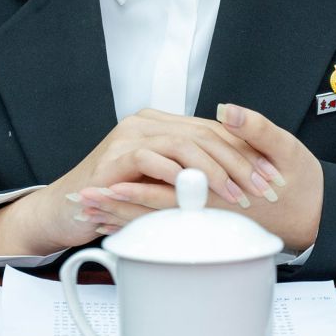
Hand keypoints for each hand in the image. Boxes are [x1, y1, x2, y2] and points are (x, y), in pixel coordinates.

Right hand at [0, 108, 286, 256]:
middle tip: (262, 189)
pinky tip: (196, 194)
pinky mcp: (116, 155)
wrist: (63, 211)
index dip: (247, 154)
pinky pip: (153, 158)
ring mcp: (132, 136)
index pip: (216, 131)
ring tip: (235, 196)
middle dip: (240, 163)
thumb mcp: (162, 189)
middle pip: (207, 134)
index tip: (272, 178)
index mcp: (165, 126)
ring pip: (185, 144)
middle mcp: (150, 124)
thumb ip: (190, 180)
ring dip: (215, 172)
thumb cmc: (113, 202)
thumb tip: (237, 183)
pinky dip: (177, 176)